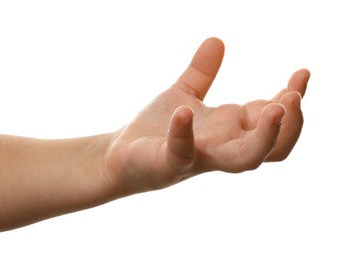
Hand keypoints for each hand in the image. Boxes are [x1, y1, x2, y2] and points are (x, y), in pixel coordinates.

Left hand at [105, 38, 309, 193]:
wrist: (121, 155)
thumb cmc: (157, 129)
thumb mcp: (184, 94)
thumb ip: (203, 72)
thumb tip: (217, 40)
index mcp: (229, 131)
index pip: (272, 120)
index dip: (291, 100)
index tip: (301, 73)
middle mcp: (222, 148)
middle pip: (273, 148)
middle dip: (290, 123)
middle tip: (293, 96)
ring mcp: (199, 158)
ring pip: (245, 159)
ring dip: (265, 137)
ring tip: (275, 107)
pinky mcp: (170, 163)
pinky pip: (182, 152)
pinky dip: (184, 132)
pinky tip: (184, 111)